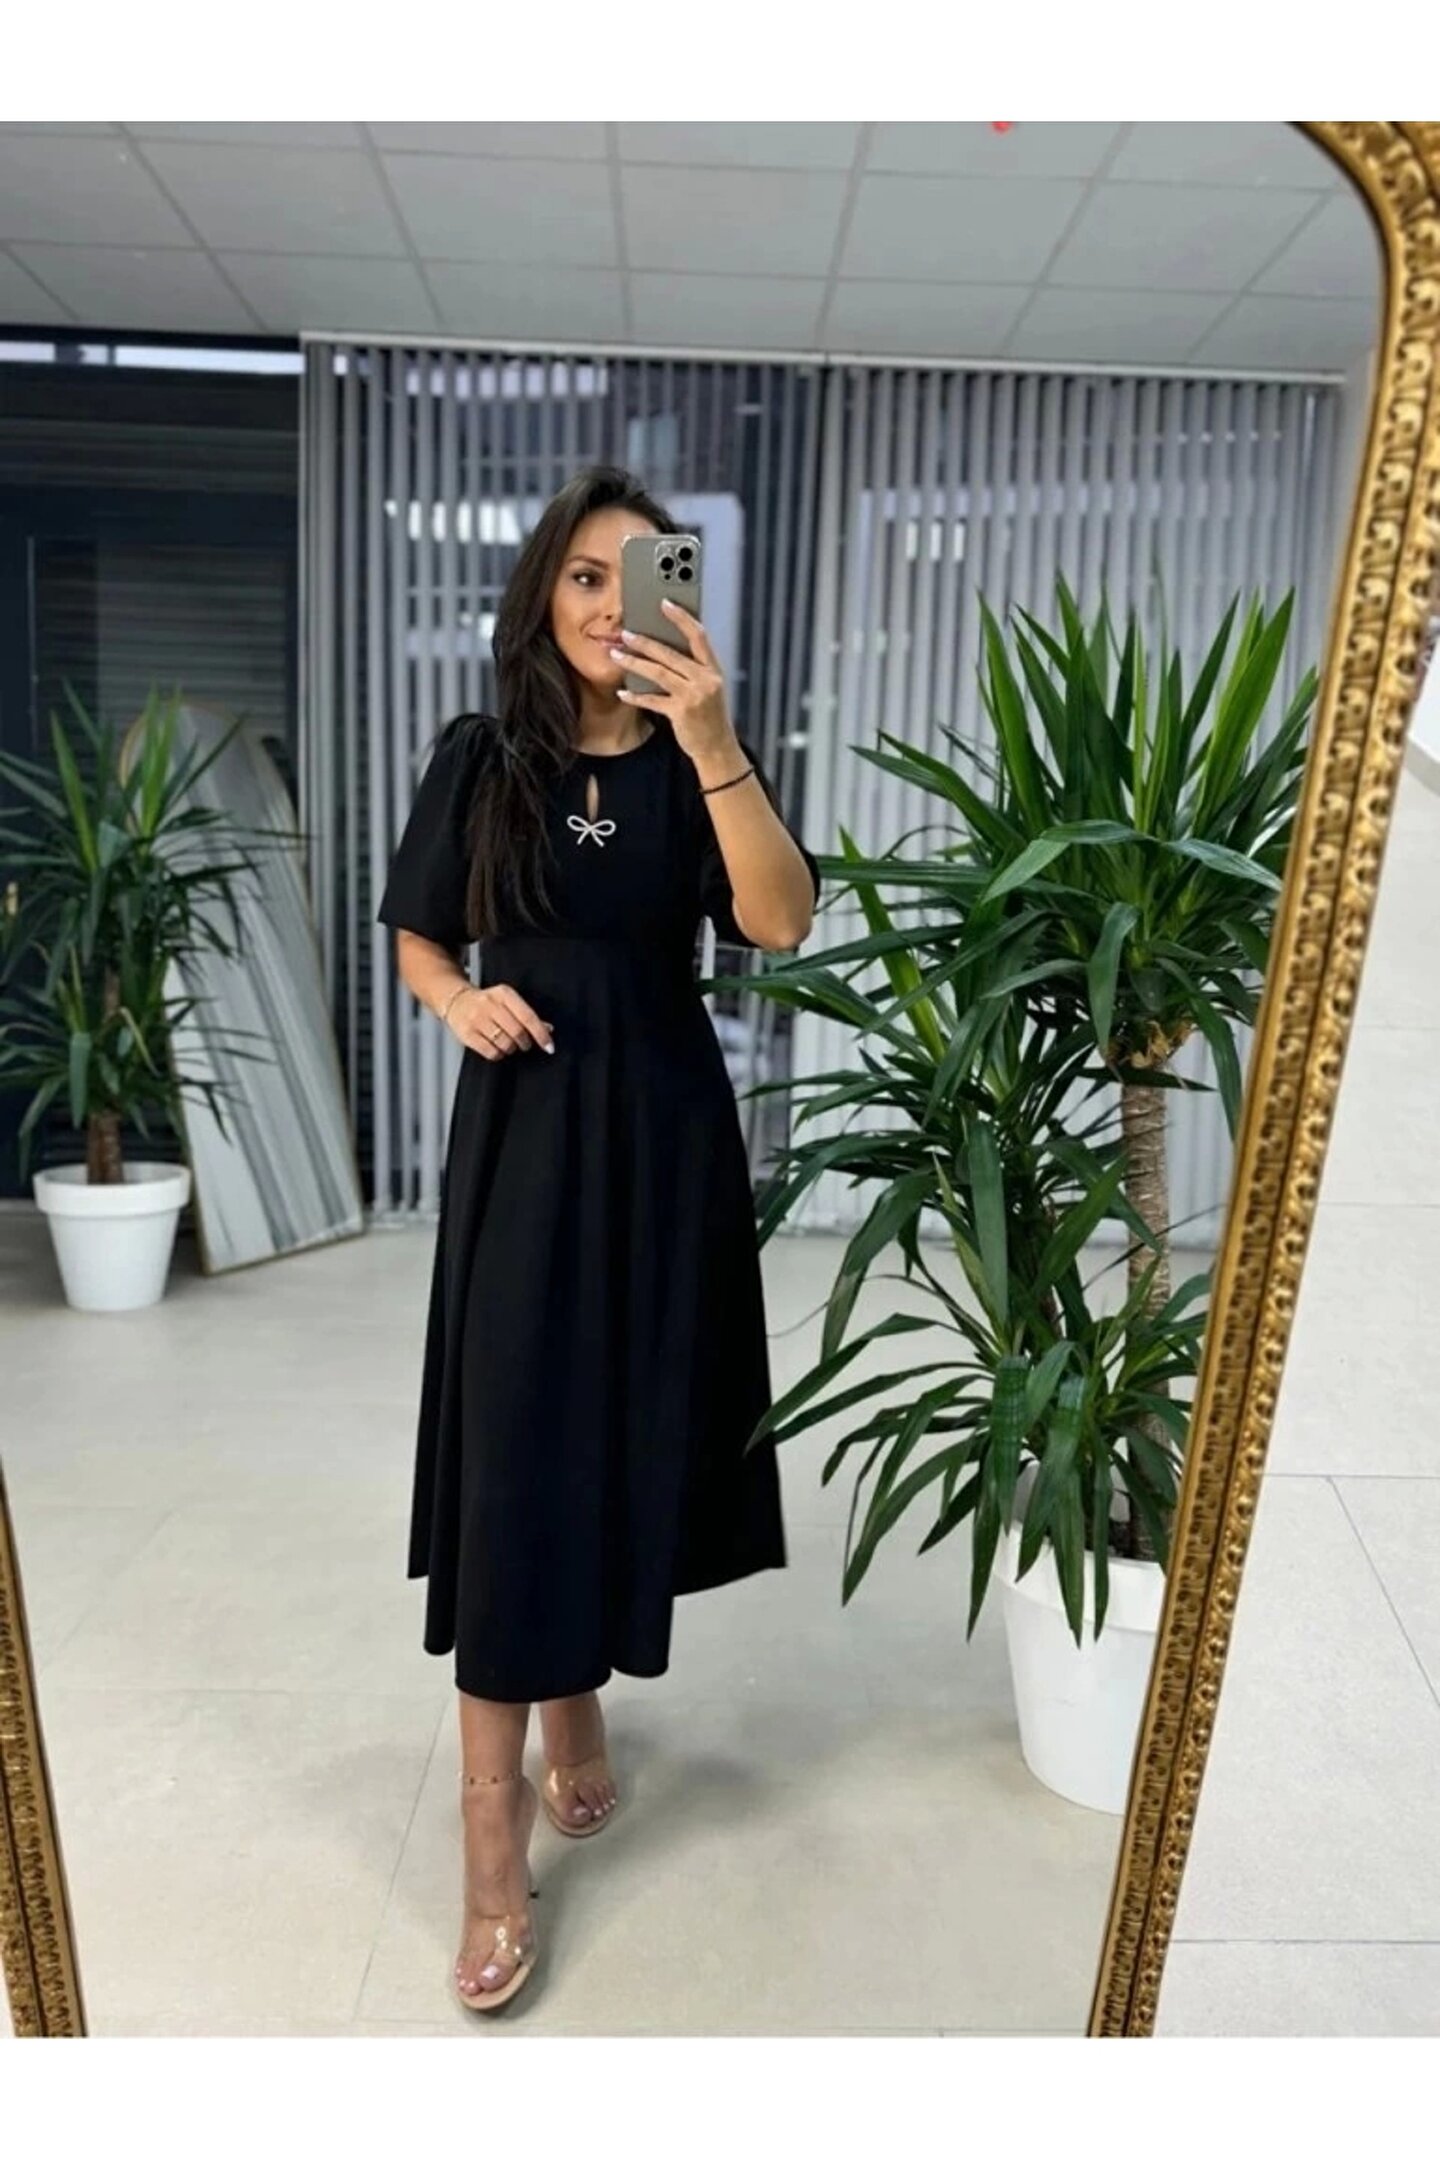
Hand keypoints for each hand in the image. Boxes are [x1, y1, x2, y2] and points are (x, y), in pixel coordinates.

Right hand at [447, 983, 553, 1059]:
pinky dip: (498, 1054)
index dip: (541, 1034)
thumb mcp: (508, 1002)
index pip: (528, 1017)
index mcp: (504, 994)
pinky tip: (496, 1047)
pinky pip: (491, 1052)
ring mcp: (477, 1019)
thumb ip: (527, 1015)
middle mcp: (490, 1004)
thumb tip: (548, 1029)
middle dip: (525, 1043)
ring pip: (505, 1044)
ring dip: (511, 1049)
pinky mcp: (467, 1034)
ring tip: (507, 1043)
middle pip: (517, 1032)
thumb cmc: (487, 1003)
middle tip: (524, 1044)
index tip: (549, 1047)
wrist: (457, 1001)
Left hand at [611, 601, 737, 764]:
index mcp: (713, 669)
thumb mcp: (708, 687)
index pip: (698, 636)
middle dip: (645, 642)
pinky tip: (623, 692)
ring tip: (616, 654)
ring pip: (658, 673)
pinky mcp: (681, 713)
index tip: (665, 603)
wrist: (717, 747)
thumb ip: (692, 668)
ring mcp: (693, 696)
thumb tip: (662, 647)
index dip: (681, 617)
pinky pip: (653, 700)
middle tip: (625, 633)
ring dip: (634, 663)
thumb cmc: (709, 715)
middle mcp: (705, 680)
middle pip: (671, 654)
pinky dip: (636, 696)